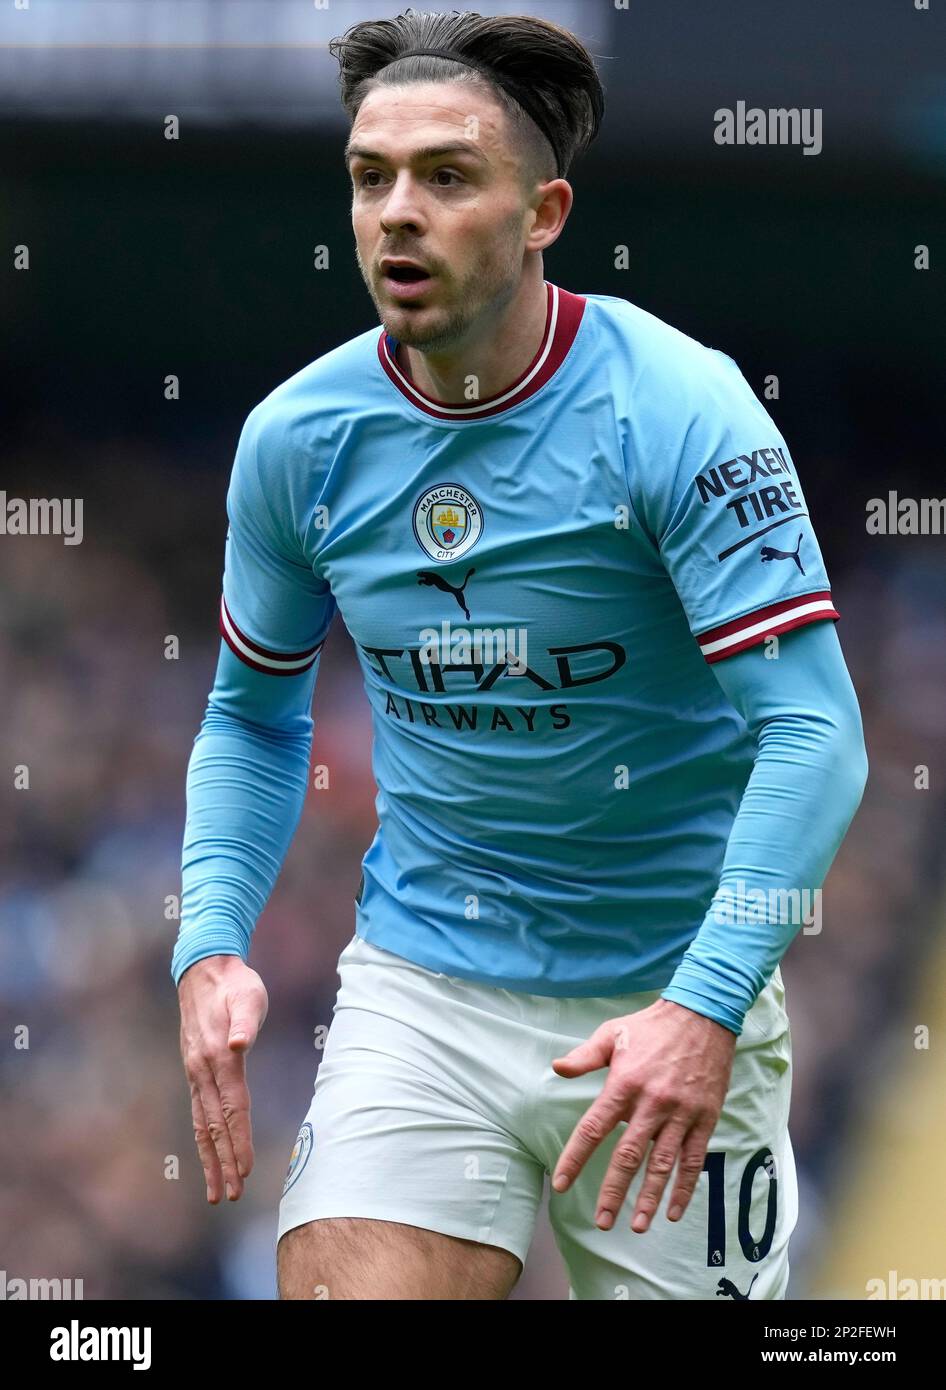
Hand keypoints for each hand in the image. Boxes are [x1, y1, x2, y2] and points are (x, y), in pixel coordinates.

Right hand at [178, 955, 267, 1204]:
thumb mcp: (248, 996)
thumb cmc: (235, 984)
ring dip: (210, 1159)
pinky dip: (203, 1139)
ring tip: (216, 1191)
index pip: (233, 1108)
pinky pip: (199, 1112)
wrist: (205, 970)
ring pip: (202, 1125)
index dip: (240, 1141)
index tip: (247, 1171)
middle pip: (214, 1126)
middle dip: (224, 1163)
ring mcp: (195, 1072)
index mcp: (219, 1057)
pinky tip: (208, 1155)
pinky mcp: (195, 1071)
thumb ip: (244, 1022)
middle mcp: (203, 1070)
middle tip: (230, 1196)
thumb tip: (239, 1043)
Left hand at [550, 998, 735, 1232]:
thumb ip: (585, 1056)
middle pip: (627, 1156)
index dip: (575, 1158)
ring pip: (662, 1165)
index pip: (593, 1128)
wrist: (703, 1014)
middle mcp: (651, 1103)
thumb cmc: (652, 1025)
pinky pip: (693, 1160)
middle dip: (613, 1192)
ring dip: (649, 1198)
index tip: (561, 1183)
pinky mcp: (705, 1118)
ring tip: (637, 1226)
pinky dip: (684, 1188)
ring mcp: (680, 1113)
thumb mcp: (612, 1033)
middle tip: (603, 1222)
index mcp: (624, 1084)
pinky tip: (674, 1211)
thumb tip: (557, 1068)